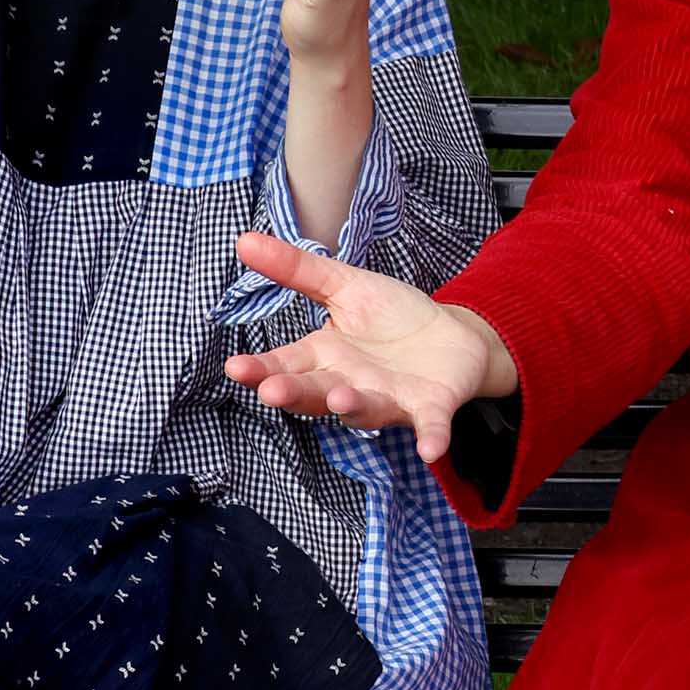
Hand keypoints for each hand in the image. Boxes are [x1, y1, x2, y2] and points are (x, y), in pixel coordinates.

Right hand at [224, 239, 518, 452]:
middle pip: (315, 393)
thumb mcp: (344, 284)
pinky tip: (429, 449)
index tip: (235, 368)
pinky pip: (429, 426)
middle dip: (294, 393)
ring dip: (351, 407)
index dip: (262, 369)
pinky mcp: (430, 407)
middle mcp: (350, 384)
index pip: (286, 364)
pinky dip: (430, 437)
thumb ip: (298, 270)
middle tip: (271, 392)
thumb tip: (244, 240)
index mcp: (326, 356)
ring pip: (364, 410)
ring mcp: (389, 398)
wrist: (453, 333)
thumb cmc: (393, 315)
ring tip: (338, 399)